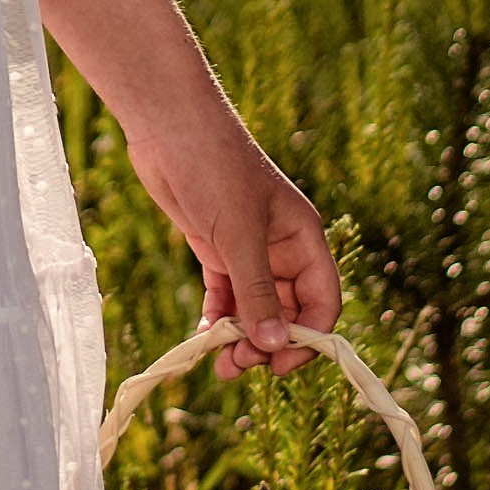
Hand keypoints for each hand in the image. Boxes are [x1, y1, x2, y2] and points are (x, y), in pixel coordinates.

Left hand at [121, 96, 341, 378]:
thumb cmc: (213, 167)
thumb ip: (257, 290)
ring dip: (241, 337)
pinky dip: (218, 316)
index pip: (322, 301)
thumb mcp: (238, 234)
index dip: (306, 338)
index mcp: (303, 238)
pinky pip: (225, 293)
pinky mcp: (215, 246)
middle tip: (237, 365)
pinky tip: (203, 335)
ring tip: (220, 365)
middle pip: (287, 311)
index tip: (278, 365)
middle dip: (267, 342)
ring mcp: (247, 248)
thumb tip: (275, 345)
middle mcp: (281, 247)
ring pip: (255, 306)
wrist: (167, 124)